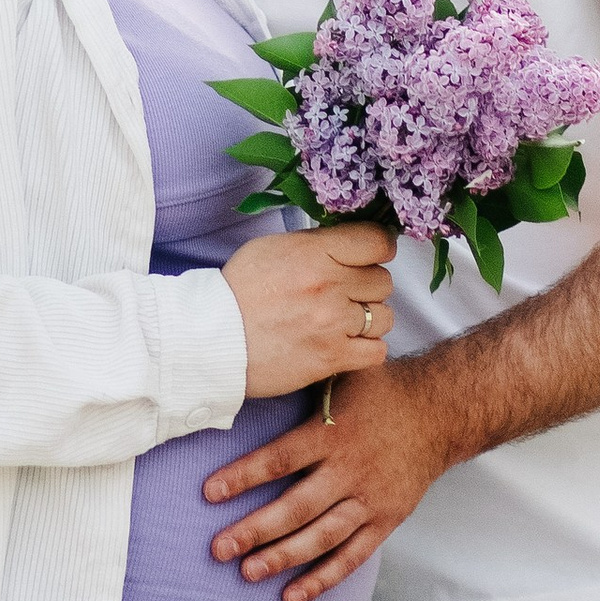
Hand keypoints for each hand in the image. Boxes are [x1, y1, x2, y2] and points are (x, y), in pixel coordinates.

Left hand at [203, 355, 451, 600]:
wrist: (438, 413)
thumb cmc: (378, 391)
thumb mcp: (340, 376)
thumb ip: (302, 384)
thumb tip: (252, 375)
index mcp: (333, 432)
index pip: (281, 459)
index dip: (243, 476)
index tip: (209, 492)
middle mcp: (350, 469)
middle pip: (297, 506)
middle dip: (255, 530)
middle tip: (219, 548)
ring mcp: (370, 499)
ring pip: (322, 536)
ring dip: (283, 557)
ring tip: (247, 572)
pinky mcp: (386, 520)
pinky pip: (352, 556)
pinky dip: (322, 578)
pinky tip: (291, 596)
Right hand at [220, 221, 394, 397]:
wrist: (214, 339)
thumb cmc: (239, 291)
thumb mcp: (273, 248)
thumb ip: (316, 244)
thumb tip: (347, 243)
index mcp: (315, 253)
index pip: (377, 241)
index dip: (378, 248)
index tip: (369, 256)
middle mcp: (329, 286)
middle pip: (383, 280)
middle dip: (367, 286)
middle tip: (344, 293)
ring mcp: (333, 324)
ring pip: (385, 316)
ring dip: (369, 319)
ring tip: (344, 321)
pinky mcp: (332, 359)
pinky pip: (377, 351)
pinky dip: (367, 349)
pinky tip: (347, 343)